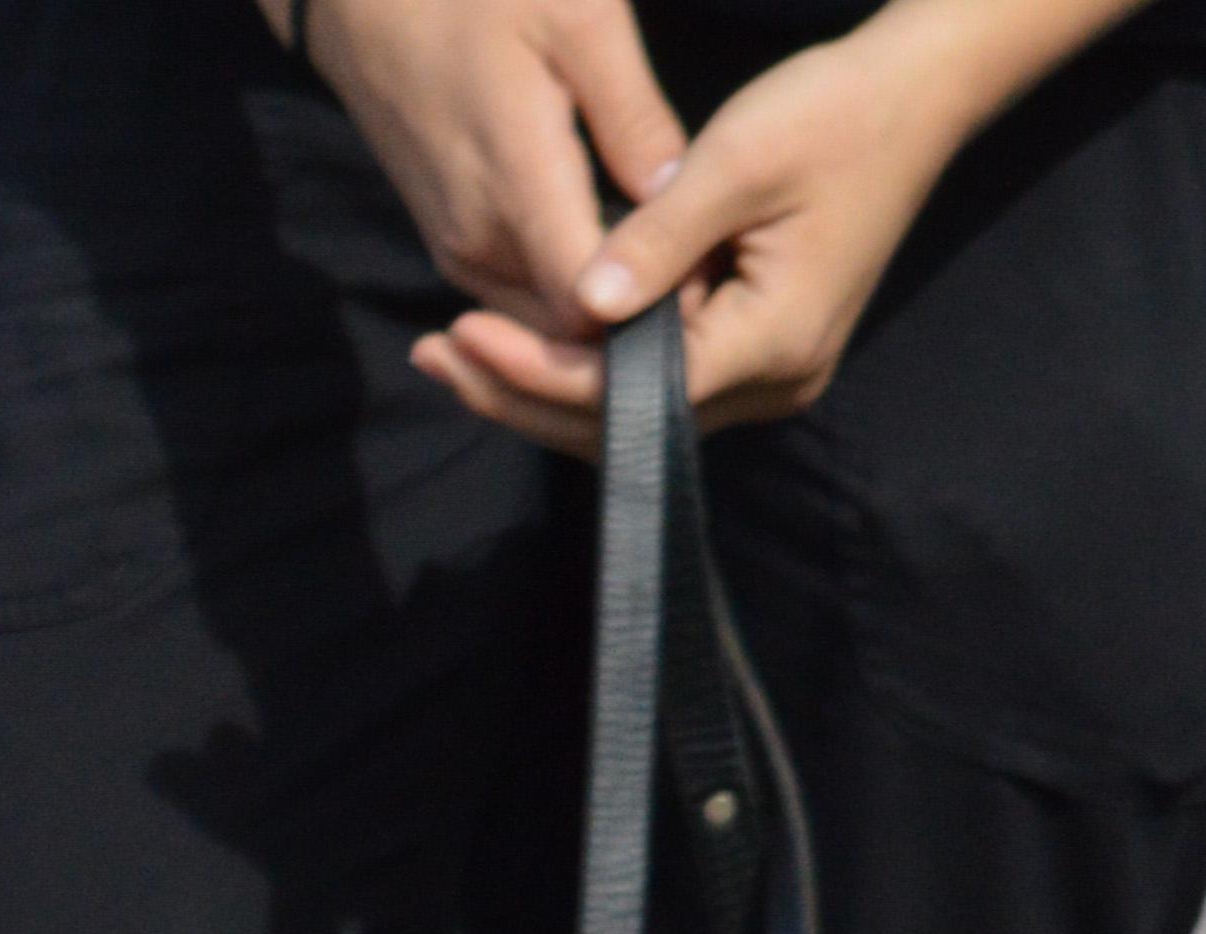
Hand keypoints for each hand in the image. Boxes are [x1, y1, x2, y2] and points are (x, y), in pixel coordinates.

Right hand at [299, 0, 689, 336]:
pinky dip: (563, 286)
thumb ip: (631, 116)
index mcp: (517, 188)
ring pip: (542, 319)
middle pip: (568, 326)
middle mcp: (479, 242)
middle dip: (632, 313)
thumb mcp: (581, 18)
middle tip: (704, 266)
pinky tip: (609, 243)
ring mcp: (457, 249)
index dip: (651, 308)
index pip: (590, 306)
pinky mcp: (449, 243)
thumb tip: (679, 195)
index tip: (707, 275)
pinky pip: (517, 294)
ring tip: (666, 256)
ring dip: (598, 304)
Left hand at [410, 2, 1020, 445]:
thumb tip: (582, 304)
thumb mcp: (737, 159)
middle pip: (621, 427)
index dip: (536, 373)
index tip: (460, 336)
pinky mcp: (757, 356)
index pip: (629, 394)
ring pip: (632, 417)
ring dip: (543, 388)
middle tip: (429, 358)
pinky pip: (657, 386)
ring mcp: (769, 378)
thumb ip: (657, 237)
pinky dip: (588, 369)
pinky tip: (523, 341)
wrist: (917, 93)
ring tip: (454, 357)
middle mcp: (773, 383)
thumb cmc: (836, 111)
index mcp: (772, 343)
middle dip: (518, 396)